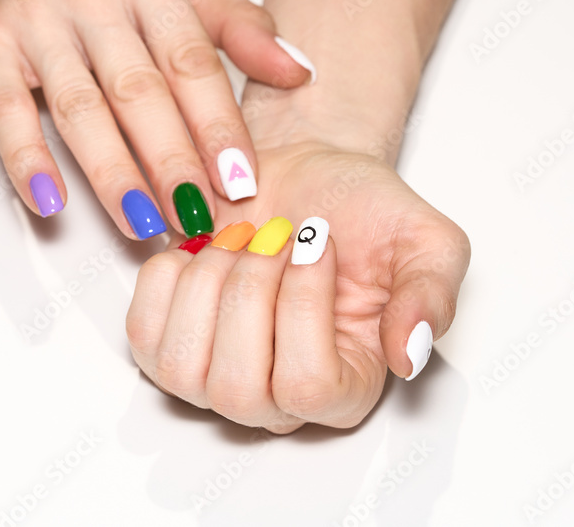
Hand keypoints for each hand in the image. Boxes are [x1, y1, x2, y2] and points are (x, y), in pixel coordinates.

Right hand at [0, 0, 312, 237]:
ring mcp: (32, 17)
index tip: (240, 180)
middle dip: (172, 161)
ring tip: (143, 224)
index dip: (217, 124)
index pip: (190, 59)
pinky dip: (27, 160)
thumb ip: (236, 22)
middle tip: (198, 217)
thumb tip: (297, 72)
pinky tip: (49, 202)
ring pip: (80, 108)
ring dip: (113, 174)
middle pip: (138, 90)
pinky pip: (6, 112)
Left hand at [125, 140, 469, 432]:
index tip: (312, 242)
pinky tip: (200, 249)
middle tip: (272, 236)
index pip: (307, 388)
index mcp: (346, 387)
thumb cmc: (357, 209)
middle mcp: (275, 399)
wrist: (301, 174)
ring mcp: (212, 377)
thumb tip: (410, 355)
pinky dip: (167, 277)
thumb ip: (430, 296)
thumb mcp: (424, 240)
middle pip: (237, 388)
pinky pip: (143, 333)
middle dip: (249, 290)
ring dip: (207, 284)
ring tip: (237, 242)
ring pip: (183, 369)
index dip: (302, 306)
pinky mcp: (167, 342)